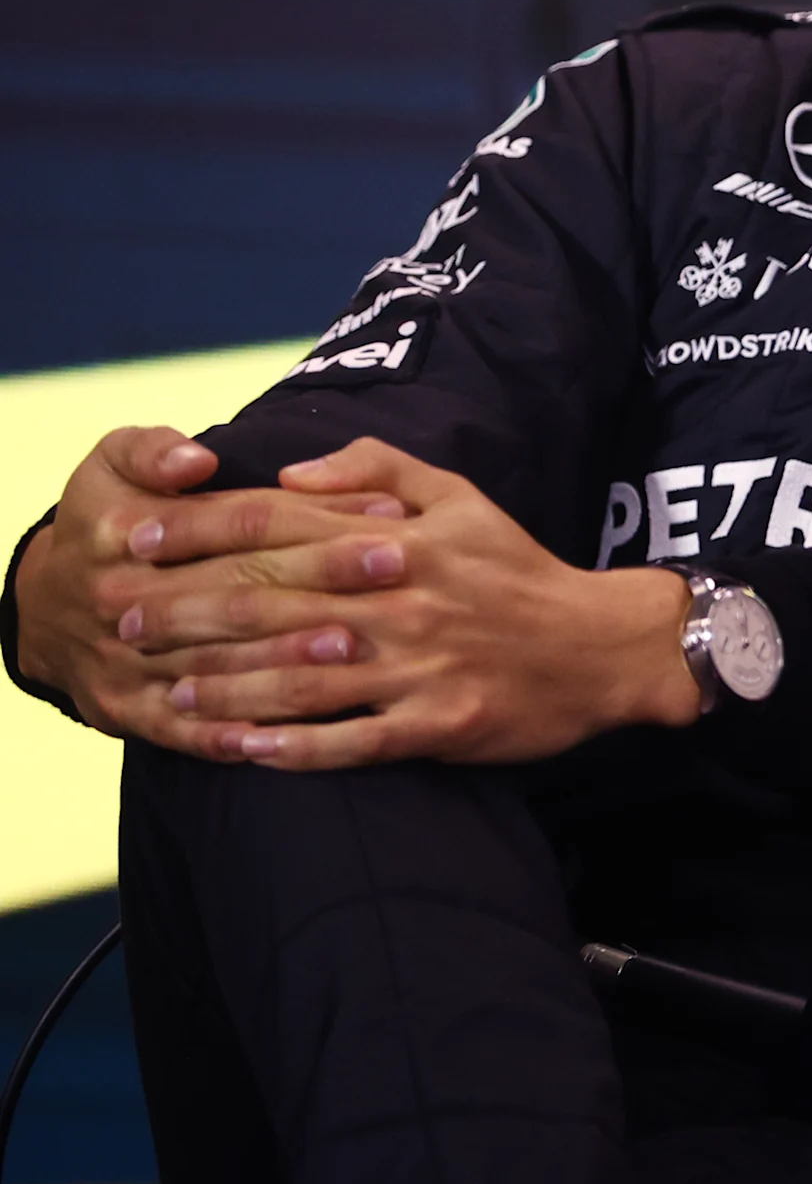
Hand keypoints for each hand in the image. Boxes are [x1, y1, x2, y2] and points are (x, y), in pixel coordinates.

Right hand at [11, 428, 406, 750]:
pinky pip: (187, 729)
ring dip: (290, 655)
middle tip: (397, 570)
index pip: (238, 520)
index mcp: (123, 529)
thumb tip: (196, 458)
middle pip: (240, 589)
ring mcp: (123, 661)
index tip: (389, 512)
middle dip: (324, 579)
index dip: (315, 513)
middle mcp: (119, 597)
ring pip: (220, 662)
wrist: (42, 607)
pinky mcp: (126, 710)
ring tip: (356, 643)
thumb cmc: (104, 520)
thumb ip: (151, 450)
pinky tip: (293, 732)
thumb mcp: (110, 464)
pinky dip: (236, 733)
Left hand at [110, 437, 698, 769]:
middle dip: (189, 614)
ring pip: (300, 681)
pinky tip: (245, 751)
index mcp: (400, 543)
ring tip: (171, 693)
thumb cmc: (522, 572)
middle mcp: (401, 603)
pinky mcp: (439, 726)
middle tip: (125, 625)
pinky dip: (295, 750)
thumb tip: (292, 470)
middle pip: (272, 605)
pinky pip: (352, 742)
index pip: (280, 527)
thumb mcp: (462, 497)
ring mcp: (419, 670)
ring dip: (227, 688)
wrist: (606, 647)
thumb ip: (377, 469)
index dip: (203, 531)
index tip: (143, 540)